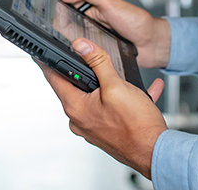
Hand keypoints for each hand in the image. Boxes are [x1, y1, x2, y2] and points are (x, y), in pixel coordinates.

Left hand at [42, 38, 168, 178]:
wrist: (155, 152)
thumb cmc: (136, 126)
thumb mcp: (116, 85)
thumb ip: (97, 62)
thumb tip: (81, 46)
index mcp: (76, 107)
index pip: (54, 79)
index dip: (48, 62)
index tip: (42, 54)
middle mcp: (80, 120)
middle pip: (75, 87)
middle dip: (85, 72)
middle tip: (92, 58)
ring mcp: (93, 127)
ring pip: (95, 97)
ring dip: (109, 85)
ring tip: (123, 78)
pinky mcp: (107, 131)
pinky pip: (112, 109)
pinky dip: (123, 99)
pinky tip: (140, 93)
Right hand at [62, 0, 170, 67]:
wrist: (153, 44)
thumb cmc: (137, 22)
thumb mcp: (111, 2)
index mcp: (91, 8)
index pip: (67, 8)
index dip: (58, 12)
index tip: (53, 16)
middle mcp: (90, 24)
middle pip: (66, 29)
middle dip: (62, 33)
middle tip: (61, 35)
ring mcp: (93, 41)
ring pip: (74, 45)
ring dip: (74, 47)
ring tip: (75, 48)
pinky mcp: (98, 56)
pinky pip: (85, 59)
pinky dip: (83, 59)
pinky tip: (84, 59)